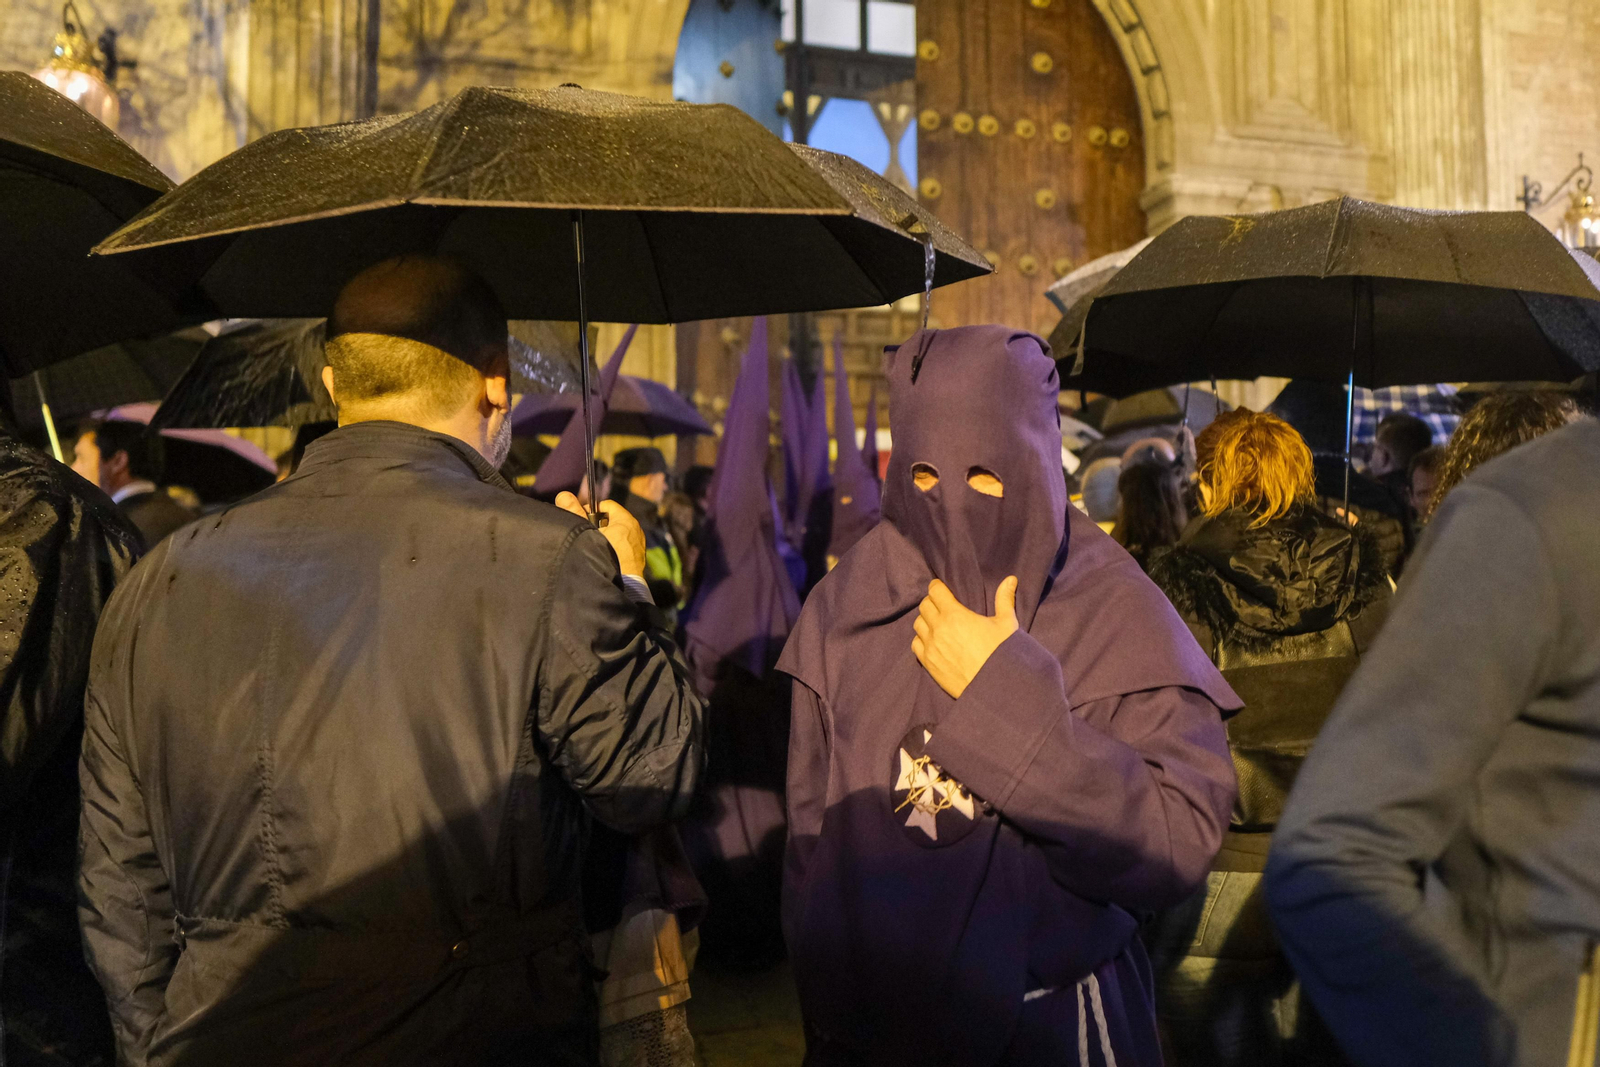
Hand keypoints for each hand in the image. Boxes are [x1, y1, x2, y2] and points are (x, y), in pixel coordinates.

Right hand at [556, 492, 647, 579]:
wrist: (624, 585)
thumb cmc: (606, 555)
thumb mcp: (588, 531)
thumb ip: (575, 513)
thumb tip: (563, 495)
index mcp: (626, 520)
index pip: (606, 505)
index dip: (591, 509)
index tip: (581, 519)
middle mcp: (635, 529)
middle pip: (611, 519)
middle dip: (597, 524)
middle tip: (585, 534)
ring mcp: (638, 544)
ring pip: (617, 534)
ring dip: (605, 538)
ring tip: (593, 547)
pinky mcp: (638, 557)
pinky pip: (623, 547)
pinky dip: (613, 548)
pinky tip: (602, 557)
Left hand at [911, 577, 1018, 699]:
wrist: (994, 687)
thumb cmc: (1002, 653)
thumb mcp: (1006, 623)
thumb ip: (1004, 599)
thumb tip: (1010, 579)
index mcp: (955, 615)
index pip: (935, 592)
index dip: (937, 587)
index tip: (940, 588)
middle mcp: (938, 628)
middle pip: (924, 606)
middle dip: (932, 602)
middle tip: (941, 605)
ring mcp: (931, 647)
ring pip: (918, 624)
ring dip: (925, 620)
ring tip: (936, 623)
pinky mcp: (928, 663)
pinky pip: (915, 644)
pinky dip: (921, 639)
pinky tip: (931, 641)